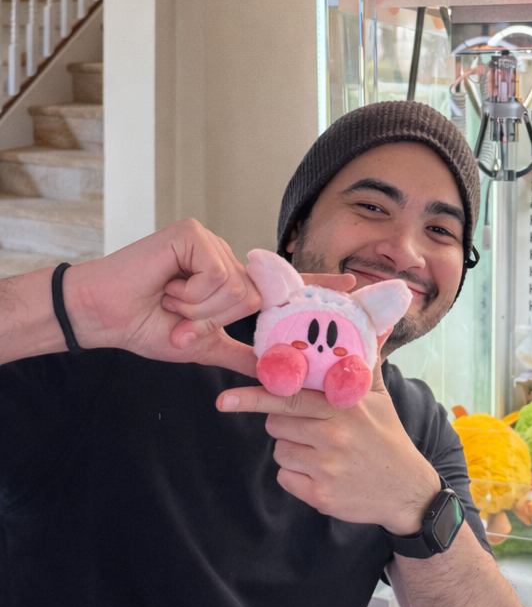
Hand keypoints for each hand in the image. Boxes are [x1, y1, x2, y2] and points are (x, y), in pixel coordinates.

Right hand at [62, 219, 353, 376]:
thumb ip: (239, 355)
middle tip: (178, 316)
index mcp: (229, 282)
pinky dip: (193, 292)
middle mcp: (224, 258)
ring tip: (169, 301)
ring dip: (200, 308)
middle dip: (215, 318)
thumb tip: (273, 373)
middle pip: (254, 296)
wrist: (102, 315)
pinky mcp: (193, 234)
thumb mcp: (200, 346)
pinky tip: (167, 286)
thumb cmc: (146, 325)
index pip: (278, 284)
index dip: (316, 283)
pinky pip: (218, 275)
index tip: (353, 286)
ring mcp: (210, 242)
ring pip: (237, 287)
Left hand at [216, 338, 439, 532]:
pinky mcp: (320, 494)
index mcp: (344, 406)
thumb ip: (367, 363)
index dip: (256, 395)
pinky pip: (285, 478)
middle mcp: (333, 435)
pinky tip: (323, 474)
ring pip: (279, 451)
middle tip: (311, 427)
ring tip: (324, 452)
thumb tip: (377, 325)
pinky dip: (297, 477)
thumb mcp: (381, 398)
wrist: (407, 492)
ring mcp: (326, 467)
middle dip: (286, 423)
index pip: (289, 396)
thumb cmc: (388, 440)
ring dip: (294, 451)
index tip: (226, 398)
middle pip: (277, 423)